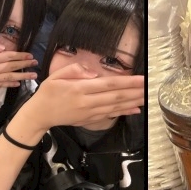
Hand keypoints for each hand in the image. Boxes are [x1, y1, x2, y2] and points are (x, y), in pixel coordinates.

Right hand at [0, 36, 38, 92]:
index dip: (21, 56)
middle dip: (25, 65)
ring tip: (33, 76)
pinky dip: (11, 84)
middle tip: (35, 63)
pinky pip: (3, 85)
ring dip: (23, 77)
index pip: (10, 56)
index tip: (30, 55)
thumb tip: (3, 48)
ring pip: (11, 78)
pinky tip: (18, 83)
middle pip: (13, 67)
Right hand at [22, 62, 144, 133]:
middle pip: (116, 96)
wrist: (41, 114)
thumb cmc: (48, 93)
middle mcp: (87, 102)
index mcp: (79, 89)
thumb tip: (94, 73)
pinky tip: (135, 109)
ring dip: (133, 102)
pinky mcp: (91, 119)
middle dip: (134, 92)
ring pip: (116, 107)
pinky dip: (124, 112)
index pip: (108, 84)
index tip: (141, 79)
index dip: (126, 82)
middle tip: (149, 87)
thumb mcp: (57, 75)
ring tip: (146, 96)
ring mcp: (90, 113)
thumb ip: (76, 70)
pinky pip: (111, 115)